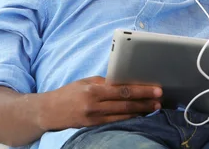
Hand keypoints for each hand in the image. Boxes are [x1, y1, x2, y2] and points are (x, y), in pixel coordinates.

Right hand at [39, 76, 162, 130]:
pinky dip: (129, 118)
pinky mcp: (94, 126)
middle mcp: (95, 105)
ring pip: (123, 115)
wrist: (49, 111)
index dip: (140, 91)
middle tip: (159, 99)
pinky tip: (139, 115)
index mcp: (93, 90)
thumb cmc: (68, 93)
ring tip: (154, 107)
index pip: (122, 90)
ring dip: (141, 111)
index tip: (154, 89)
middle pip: (125, 104)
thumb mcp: (85, 82)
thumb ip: (104, 83)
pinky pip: (116, 122)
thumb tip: (123, 82)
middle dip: (145, 102)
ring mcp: (95, 118)